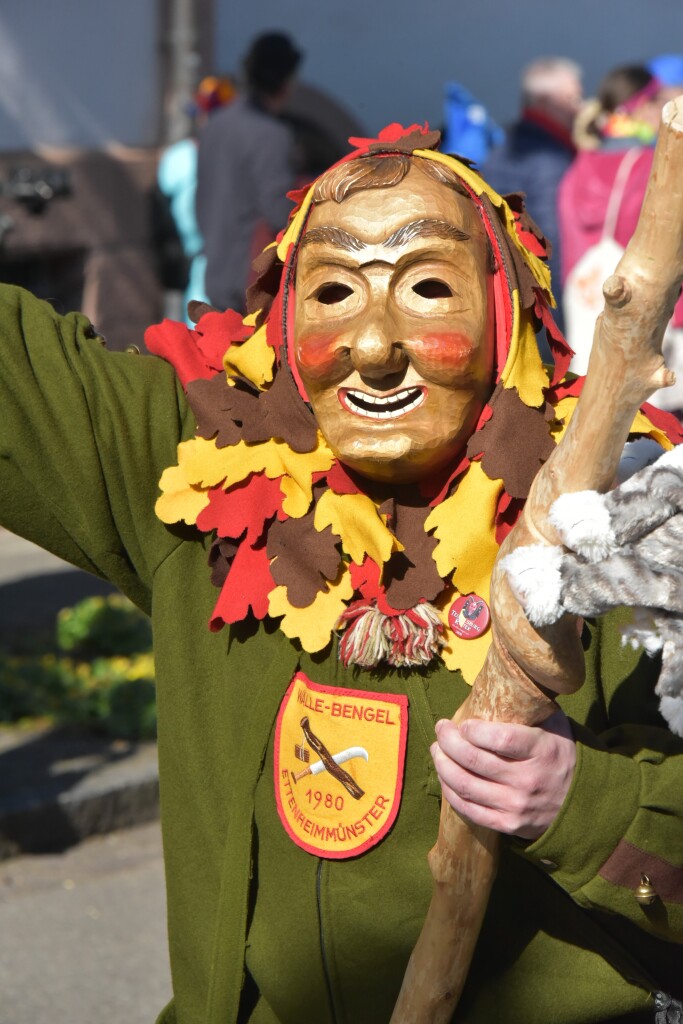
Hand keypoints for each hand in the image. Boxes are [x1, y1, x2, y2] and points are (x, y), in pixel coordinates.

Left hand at [430, 711, 575, 839]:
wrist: (583, 803)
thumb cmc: (560, 753)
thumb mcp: (556, 724)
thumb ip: (534, 703)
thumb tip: (505, 674)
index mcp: (542, 750)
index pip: (500, 739)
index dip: (473, 730)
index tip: (463, 723)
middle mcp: (528, 779)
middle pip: (474, 760)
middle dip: (448, 741)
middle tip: (441, 729)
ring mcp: (517, 805)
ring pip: (465, 785)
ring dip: (442, 765)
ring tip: (437, 750)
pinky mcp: (508, 824)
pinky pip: (469, 810)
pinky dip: (450, 792)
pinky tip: (445, 776)